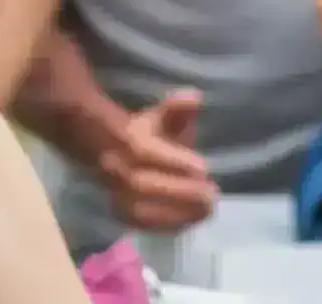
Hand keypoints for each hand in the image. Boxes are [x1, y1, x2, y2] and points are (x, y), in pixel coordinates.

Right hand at [99, 89, 216, 232]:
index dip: (174, 160)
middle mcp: (117, 167)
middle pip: (144, 184)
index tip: (203, 167)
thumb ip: (177, 108)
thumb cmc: (145, 134)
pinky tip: (191, 220)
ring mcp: (117, 193)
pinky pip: (144, 226)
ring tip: (206, 208)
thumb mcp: (161, 116)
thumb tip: (195, 96)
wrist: (110, 152)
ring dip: (177, 213)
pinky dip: (169, 225)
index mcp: (127, 140)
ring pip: (142, 210)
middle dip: (181, 191)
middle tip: (211, 193)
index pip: (145, 152)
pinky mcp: (121, 214)